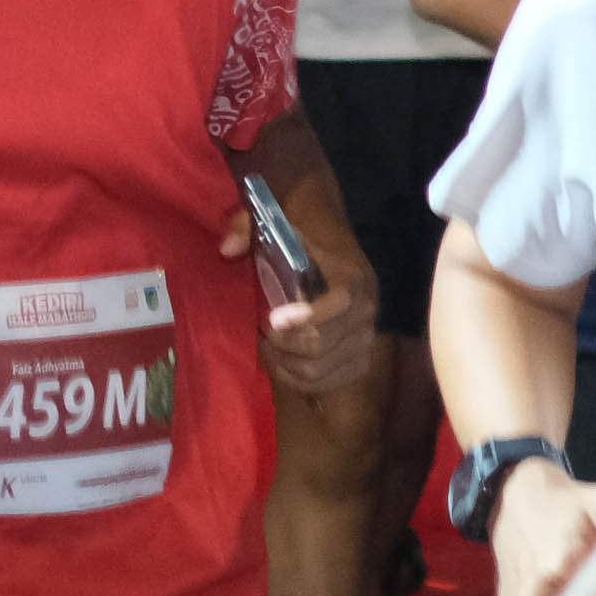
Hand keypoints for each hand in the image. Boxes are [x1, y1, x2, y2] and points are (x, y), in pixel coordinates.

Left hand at [222, 192, 378, 399]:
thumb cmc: (300, 225)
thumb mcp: (271, 214)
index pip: (341, 303)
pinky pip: (331, 381)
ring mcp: (366, 334)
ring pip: (322, 369)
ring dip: (287, 365)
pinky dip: (302, 380)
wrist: (328, 227)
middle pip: (324, 345)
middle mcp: (368, 307)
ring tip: (269, 347)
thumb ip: (247, 225)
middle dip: (284, 345)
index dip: (307, 318)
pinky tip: (283, 363)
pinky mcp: (360, 355)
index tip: (272, 319)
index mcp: (353, 274)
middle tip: (262, 333)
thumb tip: (227, 249)